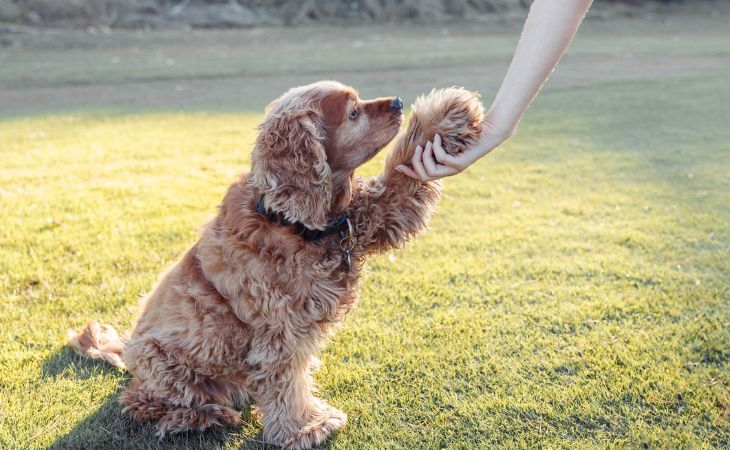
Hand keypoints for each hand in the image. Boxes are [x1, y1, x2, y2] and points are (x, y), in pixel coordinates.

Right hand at [396, 120, 510, 181]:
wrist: (488, 132)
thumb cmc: (468, 134)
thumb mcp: (448, 140)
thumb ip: (435, 145)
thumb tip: (419, 141)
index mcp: (445, 168)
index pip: (424, 177)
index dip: (411, 173)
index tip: (399, 166)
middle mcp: (450, 172)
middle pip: (425, 176)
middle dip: (417, 162)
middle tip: (418, 147)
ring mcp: (456, 168)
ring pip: (431, 170)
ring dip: (426, 155)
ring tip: (428, 142)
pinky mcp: (461, 163)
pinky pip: (441, 159)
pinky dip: (436, 148)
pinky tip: (438, 138)